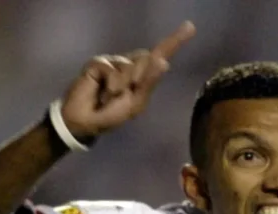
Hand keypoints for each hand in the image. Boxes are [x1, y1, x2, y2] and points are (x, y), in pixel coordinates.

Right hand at [59, 21, 195, 139]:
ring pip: (128, 65)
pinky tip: (102, 94)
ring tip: (110, 97)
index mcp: (142, 76)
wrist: (86, 121)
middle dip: (140, 78)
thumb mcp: (135, 103)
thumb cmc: (112, 115)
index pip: (159, 55)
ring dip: (121, 86)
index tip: (190, 27)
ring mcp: (114, 61)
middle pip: (146, 58)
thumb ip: (148, 83)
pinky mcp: (98, 62)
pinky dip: (109, 84)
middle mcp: (130, 64)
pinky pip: (110, 68)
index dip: (174, 41)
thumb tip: (163, 62)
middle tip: (126, 93)